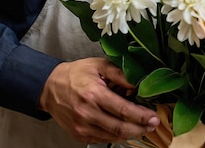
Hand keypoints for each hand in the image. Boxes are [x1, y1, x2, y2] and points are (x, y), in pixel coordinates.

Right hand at [39, 57, 159, 144]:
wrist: (50, 87)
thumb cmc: (75, 74)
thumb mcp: (98, 65)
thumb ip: (119, 73)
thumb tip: (137, 83)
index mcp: (94, 94)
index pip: (123, 110)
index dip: (141, 116)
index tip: (154, 116)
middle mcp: (88, 113)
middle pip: (121, 127)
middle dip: (141, 127)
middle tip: (153, 124)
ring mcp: (83, 127)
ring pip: (113, 136)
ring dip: (130, 133)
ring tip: (141, 126)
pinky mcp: (79, 135)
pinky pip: (103, 139)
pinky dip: (116, 135)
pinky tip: (123, 128)